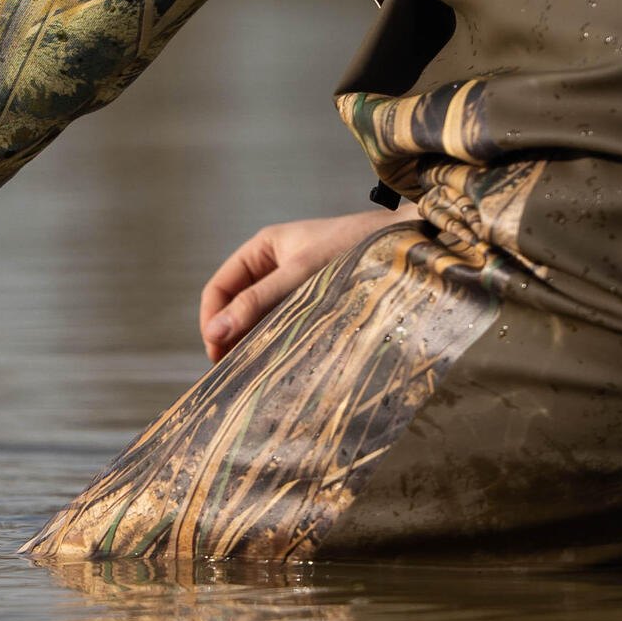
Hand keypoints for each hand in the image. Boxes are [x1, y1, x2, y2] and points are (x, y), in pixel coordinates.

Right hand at [198, 207, 406, 362]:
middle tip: (234, 373)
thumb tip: (214, 333)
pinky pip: (286, 324)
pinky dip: (279, 341)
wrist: (409, 247)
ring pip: (261, 319)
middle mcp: (274, 266)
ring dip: (255, 342)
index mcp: (262, 249)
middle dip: (232, 336)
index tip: (215, 355)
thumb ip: (257, 302)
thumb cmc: (355, 248)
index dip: (212, 320)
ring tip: (257, 372)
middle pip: (237, 307)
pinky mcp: (316, 303)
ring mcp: (295, 285)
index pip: (219, 288)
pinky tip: (283, 361)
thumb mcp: (300, 274)